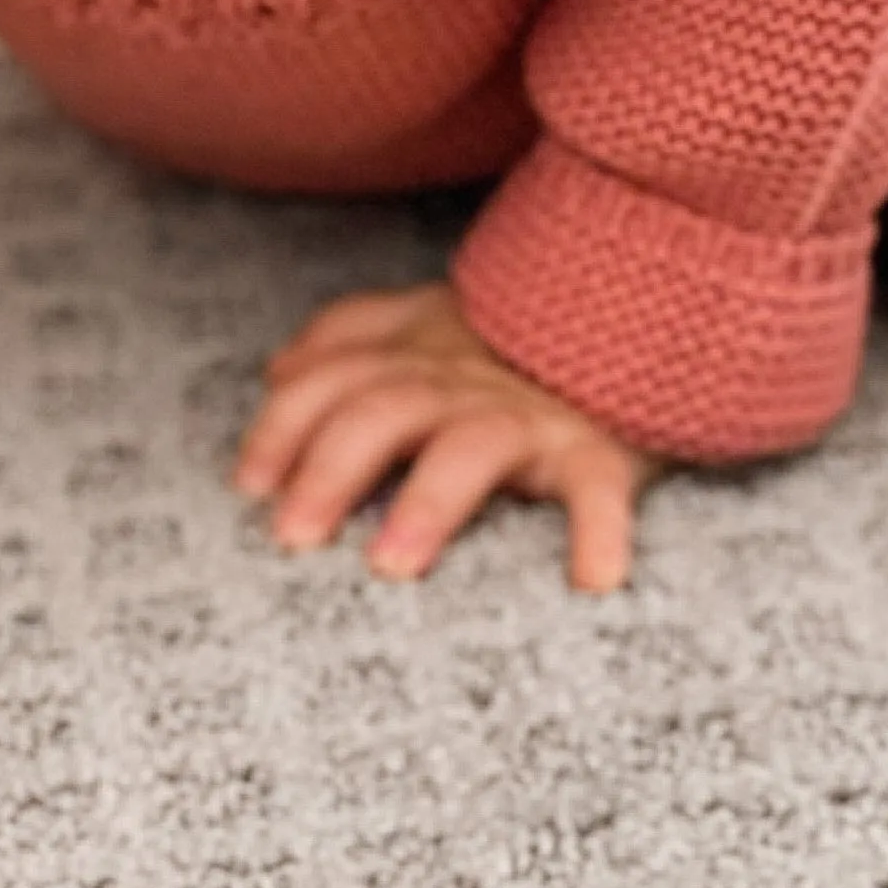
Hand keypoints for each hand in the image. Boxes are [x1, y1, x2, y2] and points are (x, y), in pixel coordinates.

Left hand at [234, 280, 658, 591]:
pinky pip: (601, 487)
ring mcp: (529, 414)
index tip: (248, 486)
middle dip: (331, 468)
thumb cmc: (512, 337)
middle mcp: (462, 379)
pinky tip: (594, 580)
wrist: (639, 307)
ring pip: (472, 447)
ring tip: (392, 566)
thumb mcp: (427, 318)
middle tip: (294, 538)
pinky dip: (601, 530)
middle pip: (383, 410)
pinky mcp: (598, 448)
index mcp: (414, 351)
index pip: (331, 378)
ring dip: (429, 501)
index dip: (283, 426)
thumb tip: (277, 373)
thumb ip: (352, 336)